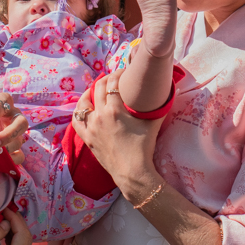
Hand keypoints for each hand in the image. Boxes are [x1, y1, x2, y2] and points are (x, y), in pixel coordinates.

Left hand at [0, 93, 26, 162]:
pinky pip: (19, 155)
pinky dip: (12, 160)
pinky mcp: (13, 146)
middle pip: (20, 123)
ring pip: (20, 140)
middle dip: (8, 134)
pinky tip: (1, 162)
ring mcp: (15, 132)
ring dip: (7, 149)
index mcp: (2, 101)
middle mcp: (13, 115)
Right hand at [0, 207, 31, 244]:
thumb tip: (7, 222)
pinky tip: (4, 231)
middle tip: (5, 210)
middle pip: (26, 240)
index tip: (6, 208)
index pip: (22, 236)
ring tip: (3, 218)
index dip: (16, 219)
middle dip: (17, 223)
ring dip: (16, 231)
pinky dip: (14, 240)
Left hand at [72, 69, 163, 197]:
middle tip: (113, 79)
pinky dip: (78, 112)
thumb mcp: (153, 123)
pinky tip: (83, 109)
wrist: (132, 171)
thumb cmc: (143, 147)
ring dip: (89, 93)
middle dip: (105, 79)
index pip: (113, 83)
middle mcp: (100, 115)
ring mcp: (91, 127)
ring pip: (83, 103)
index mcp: (115, 109)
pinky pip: (77, 121)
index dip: (118, 74)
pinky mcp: (87, 138)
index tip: (123, 73)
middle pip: (98, 88)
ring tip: (95, 90)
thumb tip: (167, 92)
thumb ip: (158, 106)